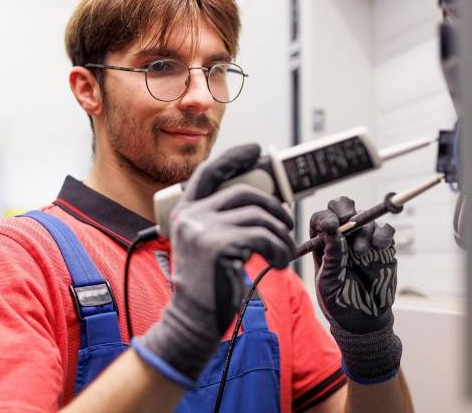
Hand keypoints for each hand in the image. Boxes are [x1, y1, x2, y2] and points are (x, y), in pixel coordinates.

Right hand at [133, 144, 294, 386]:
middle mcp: (190, 216)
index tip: (256, 151)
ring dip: (280, 235)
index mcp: (185, 213)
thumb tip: (258, 202)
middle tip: (286, 225)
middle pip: (244, 192)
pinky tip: (277, 265)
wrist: (192, 321)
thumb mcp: (205, 245)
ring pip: (258, 215)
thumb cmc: (207, 287)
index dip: (234, 158)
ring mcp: (202, 229)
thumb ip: (220, 221)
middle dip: (273, 207)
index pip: (209, 172)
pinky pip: (263, 236)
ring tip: (282, 254)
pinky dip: (278, 250)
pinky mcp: (219, 245)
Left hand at [309, 197, 401, 382]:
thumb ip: (331, 257)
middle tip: (348, 222)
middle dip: (345, 211)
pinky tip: (378, 248)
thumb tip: (333, 231)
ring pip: (366, 217)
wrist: (364, 319)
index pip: (321, 218)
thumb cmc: (340, 301)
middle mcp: (343, 237)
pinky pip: (386, 229)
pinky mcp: (383, 247)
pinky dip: (383, 234)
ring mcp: (364, 239)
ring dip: (363, 230)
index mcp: (323, 243)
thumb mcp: (328, 282)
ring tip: (361, 252)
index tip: (330, 226)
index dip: (325, 217)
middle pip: (343, 207)